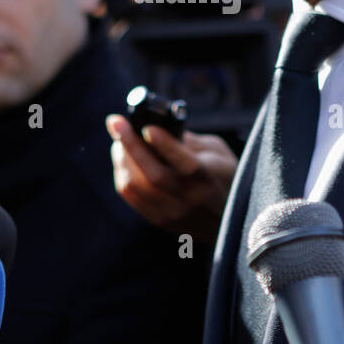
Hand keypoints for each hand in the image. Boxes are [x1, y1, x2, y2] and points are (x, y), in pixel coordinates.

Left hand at [106, 114, 237, 244]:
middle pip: (152, 175)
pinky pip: (129, 196)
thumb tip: (156, 127)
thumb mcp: (218, 152)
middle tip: (117, 123)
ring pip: (134, 185)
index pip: (184, 163)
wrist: (226, 220)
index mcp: (208, 179)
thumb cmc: (223, 177)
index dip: (164, 144)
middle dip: (129, 144)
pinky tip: (124, 160)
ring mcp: (171, 213)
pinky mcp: (158, 220)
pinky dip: (122, 173)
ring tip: (120, 141)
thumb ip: (190, 141)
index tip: (148, 127)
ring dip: (122, 158)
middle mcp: (189, 199)